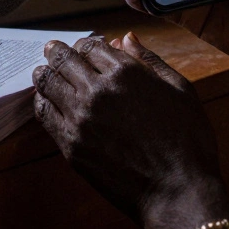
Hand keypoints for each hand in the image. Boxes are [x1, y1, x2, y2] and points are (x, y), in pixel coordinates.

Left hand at [33, 34, 228, 228]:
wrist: (177, 190)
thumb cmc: (187, 141)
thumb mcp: (179, 90)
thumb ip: (150, 61)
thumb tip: (126, 38)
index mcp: (126, 73)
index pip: (90, 46)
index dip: (85, 44)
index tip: (83, 48)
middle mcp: (98, 90)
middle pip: (64, 60)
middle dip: (57, 52)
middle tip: (52, 50)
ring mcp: (81, 119)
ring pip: (48, 83)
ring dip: (45, 73)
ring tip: (44, 71)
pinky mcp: (71, 145)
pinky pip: (44, 114)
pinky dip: (42, 101)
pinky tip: (46, 100)